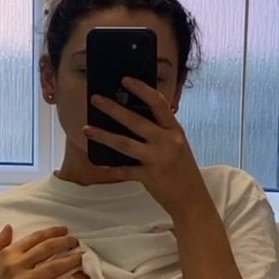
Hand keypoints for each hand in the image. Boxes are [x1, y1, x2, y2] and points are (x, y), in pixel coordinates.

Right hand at [0, 225, 81, 278]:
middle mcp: (16, 265)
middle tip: (77, 241)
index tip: (64, 230)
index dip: (51, 232)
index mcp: (7, 253)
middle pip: (46, 250)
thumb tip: (9, 227)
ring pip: (51, 268)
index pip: (34, 238)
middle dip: (64, 243)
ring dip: (68, 261)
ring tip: (81, 257)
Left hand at [83, 78, 206, 216]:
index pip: (158, 103)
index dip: (141, 89)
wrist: (192, 199)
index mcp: (175, 130)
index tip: (125, 80)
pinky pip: (125, 170)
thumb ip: (160, 131)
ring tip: (86, 128)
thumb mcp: (176, 145)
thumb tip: (132, 116)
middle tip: (95, 99)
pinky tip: (100, 164)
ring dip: (103, 136)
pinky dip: (112, 168)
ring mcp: (158, 159)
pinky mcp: (150, 177)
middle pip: (136, 121)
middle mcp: (167, 142)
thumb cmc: (182, 169)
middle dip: (113, 109)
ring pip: (124, 144)